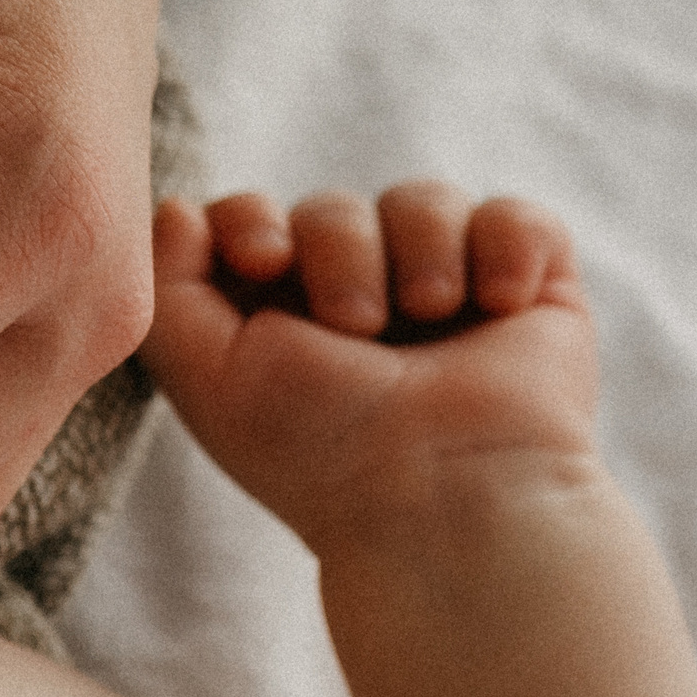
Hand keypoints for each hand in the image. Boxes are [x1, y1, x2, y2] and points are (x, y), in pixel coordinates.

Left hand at [142, 185, 598, 560]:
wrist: (448, 497)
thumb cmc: (319, 448)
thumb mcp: (208, 374)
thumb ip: (166, 287)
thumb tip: (179, 206)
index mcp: (280, 318)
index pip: (248, 218)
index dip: (250, 219)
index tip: (266, 259)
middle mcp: (361, 298)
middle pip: (331, 207)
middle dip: (340, 251)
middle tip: (357, 327)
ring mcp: (448, 291)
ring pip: (421, 200)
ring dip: (421, 251)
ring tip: (433, 315)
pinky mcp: (531, 291)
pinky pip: (517, 215)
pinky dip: (509, 246)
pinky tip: (500, 305)